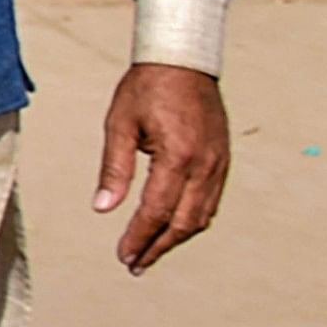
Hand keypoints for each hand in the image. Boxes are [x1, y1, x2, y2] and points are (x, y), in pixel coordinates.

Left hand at [96, 63, 227, 271]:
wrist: (183, 61)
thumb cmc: (145, 89)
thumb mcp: (119, 124)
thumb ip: (114, 169)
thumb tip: (102, 208)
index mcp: (177, 157)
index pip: (157, 211)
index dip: (139, 237)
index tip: (123, 256)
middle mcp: (204, 166)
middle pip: (183, 222)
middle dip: (158, 247)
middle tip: (134, 265)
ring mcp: (219, 165)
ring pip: (202, 216)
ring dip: (176, 238)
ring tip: (150, 253)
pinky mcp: (223, 161)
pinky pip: (210, 201)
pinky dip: (192, 220)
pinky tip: (173, 228)